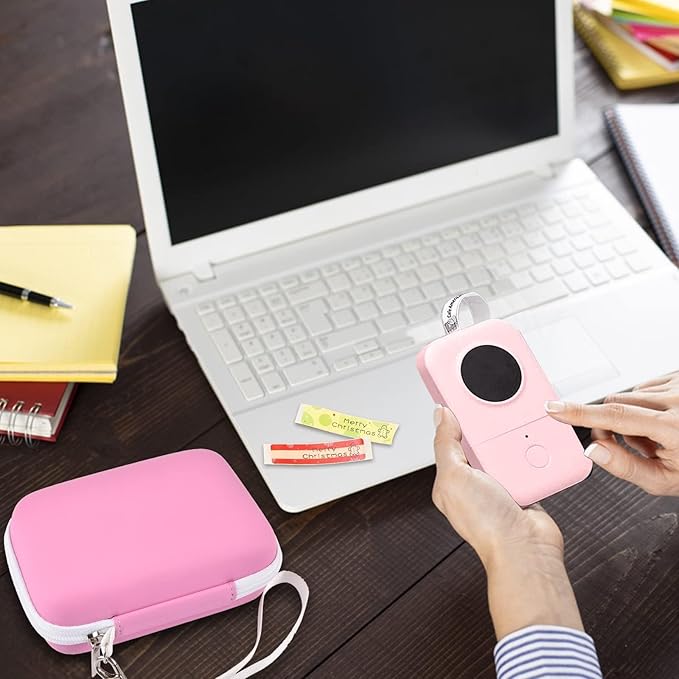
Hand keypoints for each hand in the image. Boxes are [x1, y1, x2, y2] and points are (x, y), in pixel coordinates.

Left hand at [432, 403, 561, 563]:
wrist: (527, 549)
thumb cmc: (487, 525)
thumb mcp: (454, 477)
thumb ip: (445, 445)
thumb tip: (441, 415)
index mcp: (451, 476)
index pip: (451, 437)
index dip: (455, 416)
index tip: (461, 393)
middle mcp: (475, 478)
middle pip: (481, 437)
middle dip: (488, 425)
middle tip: (494, 406)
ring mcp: (500, 481)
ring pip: (505, 445)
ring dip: (512, 438)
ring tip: (516, 427)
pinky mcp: (523, 484)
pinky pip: (527, 458)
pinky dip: (531, 452)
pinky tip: (532, 444)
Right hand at [545, 371, 678, 495]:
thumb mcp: (664, 480)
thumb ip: (624, 466)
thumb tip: (594, 450)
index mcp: (674, 428)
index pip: (615, 417)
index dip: (579, 413)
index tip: (555, 408)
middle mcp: (678, 401)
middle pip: (616, 404)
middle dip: (611, 425)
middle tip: (628, 445)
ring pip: (629, 395)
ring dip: (632, 415)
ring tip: (656, 435)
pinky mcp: (678, 376)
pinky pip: (644, 386)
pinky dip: (646, 404)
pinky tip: (662, 419)